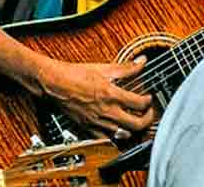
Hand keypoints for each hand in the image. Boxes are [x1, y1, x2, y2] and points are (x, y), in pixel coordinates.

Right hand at [37, 58, 154, 137]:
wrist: (54, 84)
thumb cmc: (75, 75)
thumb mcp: (103, 68)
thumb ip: (126, 68)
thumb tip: (141, 62)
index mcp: (111, 95)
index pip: (139, 104)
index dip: (149, 102)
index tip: (148, 98)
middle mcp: (106, 111)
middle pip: (136, 124)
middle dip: (147, 119)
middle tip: (148, 113)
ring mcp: (98, 123)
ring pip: (124, 135)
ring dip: (133, 129)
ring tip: (135, 121)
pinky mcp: (89, 129)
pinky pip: (107, 140)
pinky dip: (116, 137)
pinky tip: (118, 130)